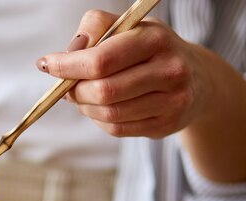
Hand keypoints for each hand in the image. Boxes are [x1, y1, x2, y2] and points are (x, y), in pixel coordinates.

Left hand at [37, 10, 211, 139]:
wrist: (198, 80)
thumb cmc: (149, 50)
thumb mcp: (128, 27)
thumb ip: (95, 28)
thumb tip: (66, 54)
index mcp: (155, 39)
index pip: (100, 60)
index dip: (67, 66)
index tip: (47, 65)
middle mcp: (169, 70)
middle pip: (102, 91)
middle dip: (74, 90)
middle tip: (65, 86)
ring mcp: (171, 101)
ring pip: (108, 113)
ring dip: (85, 107)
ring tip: (82, 96)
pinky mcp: (166, 125)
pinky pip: (117, 129)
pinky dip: (99, 120)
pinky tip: (100, 108)